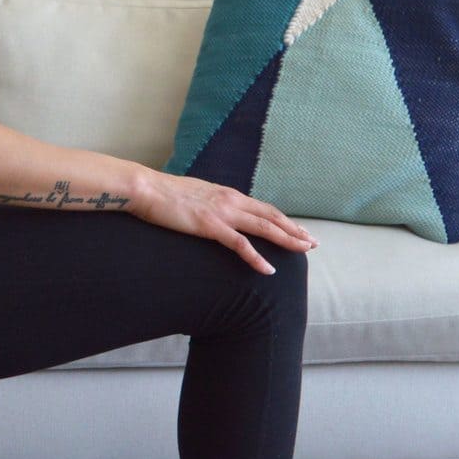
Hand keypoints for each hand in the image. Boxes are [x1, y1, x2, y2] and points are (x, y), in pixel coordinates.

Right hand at [128, 169, 317, 272]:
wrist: (146, 189)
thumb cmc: (164, 194)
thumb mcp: (195, 195)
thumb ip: (210, 203)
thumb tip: (215, 211)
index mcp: (227, 193)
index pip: (264, 208)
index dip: (284, 220)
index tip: (299, 230)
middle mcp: (231, 200)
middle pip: (272, 217)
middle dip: (295, 230)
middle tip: (313, 243)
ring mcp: (222, 213)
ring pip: (264, 228)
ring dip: (287, 240)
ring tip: (304, 251)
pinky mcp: (210, 226)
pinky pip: (240, 245)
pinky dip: (257, 258)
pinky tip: (268, 270)